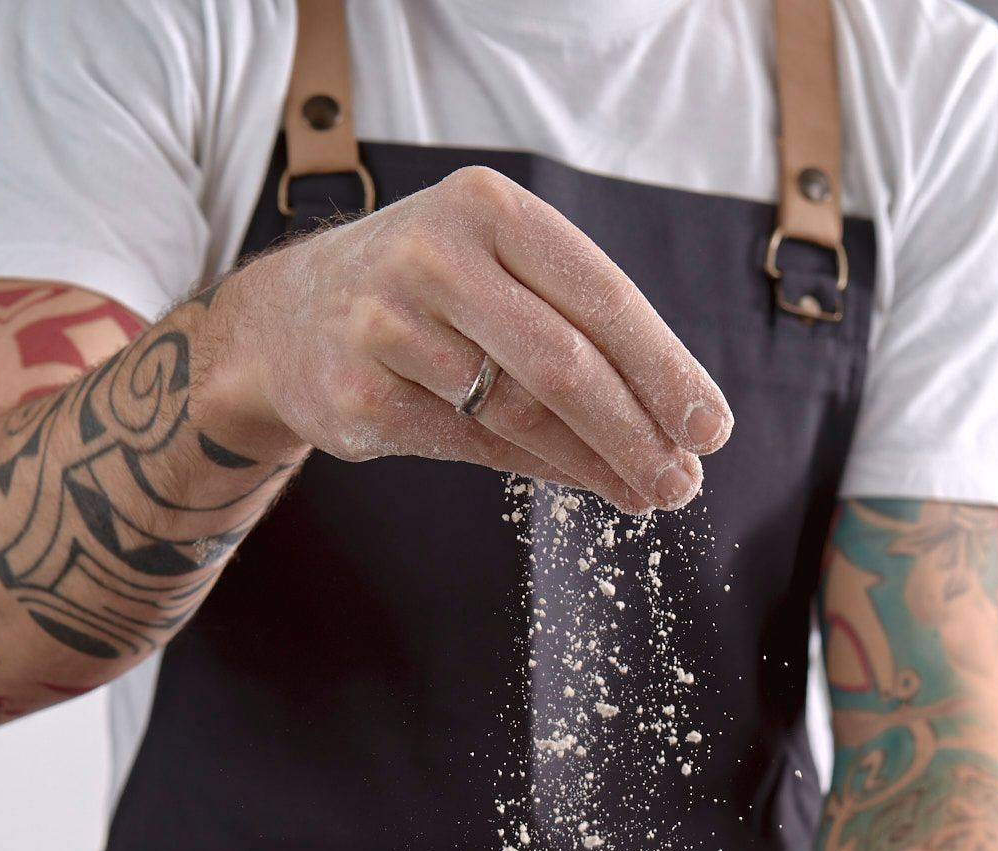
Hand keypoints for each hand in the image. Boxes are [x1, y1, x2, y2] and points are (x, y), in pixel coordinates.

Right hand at [222, 165, 731, 508]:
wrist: (285, 321)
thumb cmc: (424, 296)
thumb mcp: (495, 273)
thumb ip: (574, 326)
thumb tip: (673, 425)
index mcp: (487, 209)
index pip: (600, 296)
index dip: (664, 368)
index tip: (712, 428)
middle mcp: (434, 255)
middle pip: (566, 362)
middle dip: (638, 431)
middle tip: (687, 483)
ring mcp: (390, 327)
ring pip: (523, 413)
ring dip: (599, 464)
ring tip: (649, 493)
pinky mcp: (364, 397)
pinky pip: (476, 446)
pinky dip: (541, 471)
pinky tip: (585, 484)